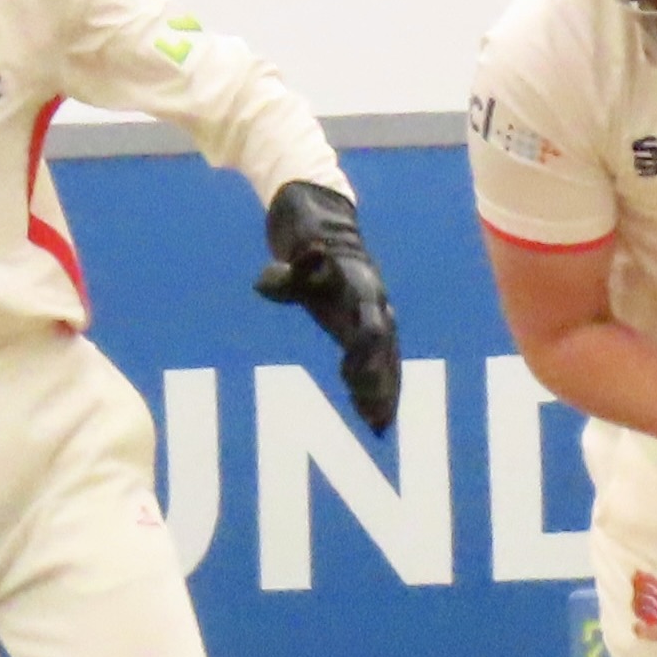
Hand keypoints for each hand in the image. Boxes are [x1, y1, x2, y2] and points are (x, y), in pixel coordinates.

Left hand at [253, 180, 403, 434]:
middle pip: (387, 352)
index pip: (372, 330)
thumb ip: (287, 273)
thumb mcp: (293, 257)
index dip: (365, 357)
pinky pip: (383, 360)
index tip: (352, 381)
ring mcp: (379, 315)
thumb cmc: (308, 245)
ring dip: (385, 393)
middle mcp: (377, 305)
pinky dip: (380, 387)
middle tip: (377, 420)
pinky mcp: (372, 325)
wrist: (328, 229)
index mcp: (363, 290)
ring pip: (389, 360)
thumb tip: (267, 280)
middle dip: (382, 386)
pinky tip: (375, 418)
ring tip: (379, 427)